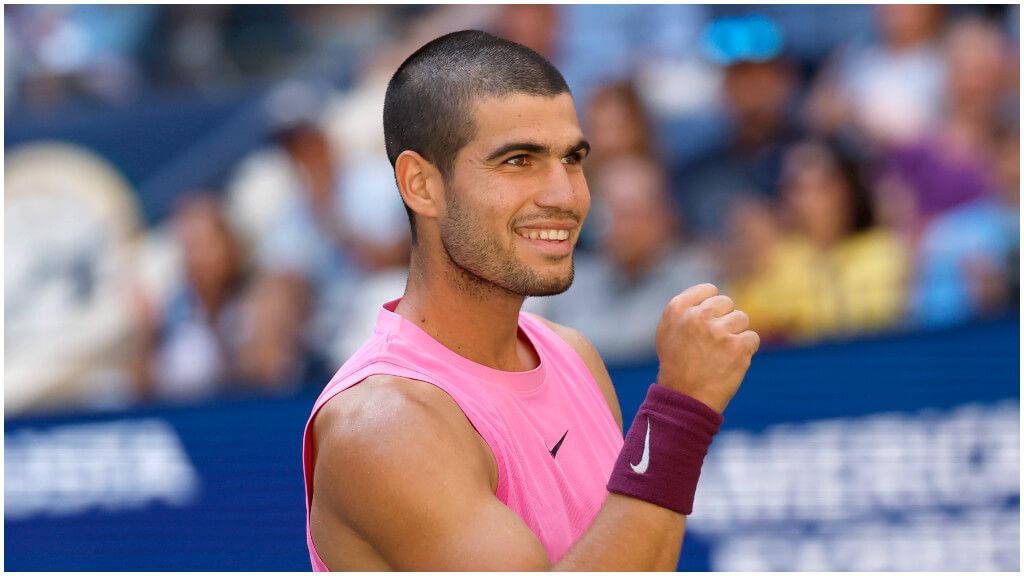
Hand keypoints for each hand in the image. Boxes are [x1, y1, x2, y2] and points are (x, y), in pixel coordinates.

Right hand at [654, 283, 758, 412]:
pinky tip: (732, 362)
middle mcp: (697, 316)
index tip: (708, 322)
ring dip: (736, 335)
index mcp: (677, 309)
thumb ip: (686, 310)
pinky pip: (752, 338)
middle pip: (727, 303)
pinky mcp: (737, 347)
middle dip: (724, 320)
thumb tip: (712, 293)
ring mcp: (718, 331)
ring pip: (742, 319)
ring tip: (721, 353)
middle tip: (713, 342)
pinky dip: (746, 350)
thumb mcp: (667, 332)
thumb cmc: (676, 365)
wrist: (685, 399)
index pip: (709, 290)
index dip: (712, 306)